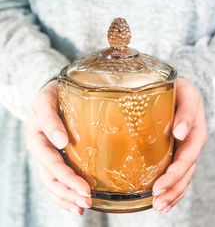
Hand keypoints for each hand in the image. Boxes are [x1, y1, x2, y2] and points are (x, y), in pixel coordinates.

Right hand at [27, 80, 90, 215]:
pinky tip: (74, 204)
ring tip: (84, 206)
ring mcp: (47, 156)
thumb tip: (61, 141)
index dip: (67, 178)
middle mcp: (41, 151)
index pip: (52, 164)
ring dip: (68, 198)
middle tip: (88, 201)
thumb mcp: (46, 102)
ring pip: (53, 184)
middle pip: (52, 179)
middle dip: (70, 193)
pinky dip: (63, 195)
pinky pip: (55, 180)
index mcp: (38, 139)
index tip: (85, 188)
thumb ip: (50, 120)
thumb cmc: (50, 96)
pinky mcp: (55, 157)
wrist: (51, 95)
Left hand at [152, 78, 207, 213]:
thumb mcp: (186, 94)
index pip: (188, 155)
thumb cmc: (179, 90)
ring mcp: (186, 148)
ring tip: (159, 207)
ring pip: (184, 176)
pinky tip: (163, 199)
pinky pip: (179, 173)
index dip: (175, 172)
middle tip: (157, 201)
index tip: (159, 184)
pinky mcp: (177, 151)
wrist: (177, 89)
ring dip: (172, 193)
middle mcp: (193, 143)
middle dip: (172, 188)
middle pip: (186, 171)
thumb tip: (180, 132)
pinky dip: (172, 188)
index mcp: (196, 130)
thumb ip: (186, 111)